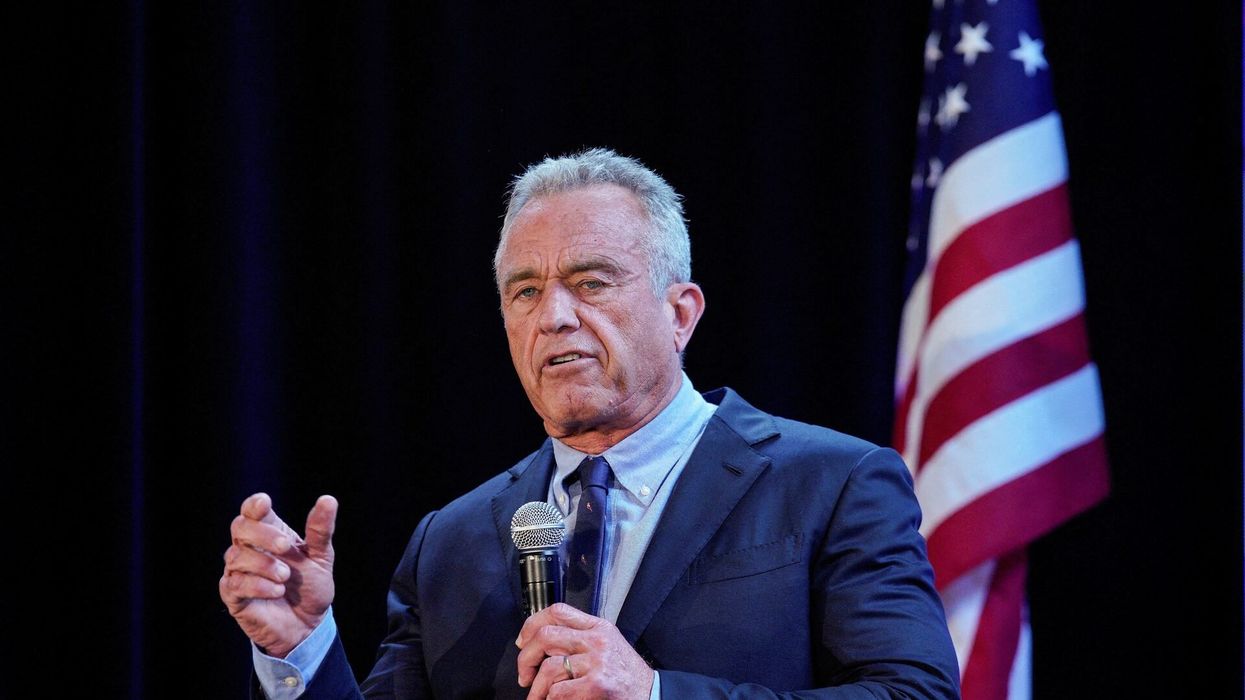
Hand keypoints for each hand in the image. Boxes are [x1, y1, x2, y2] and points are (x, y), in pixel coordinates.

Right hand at [219, 492, 337, 657]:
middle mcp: (250, 549)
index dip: (254, 505)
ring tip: (285, 577)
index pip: (252, 511)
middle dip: (262, 534)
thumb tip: (328, 500)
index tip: (264, 504)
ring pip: (235, 556)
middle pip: (240, 528)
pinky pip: (235, 584)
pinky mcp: (234, 595)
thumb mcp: (321, 557)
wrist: (308, 625)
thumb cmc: (311, 587)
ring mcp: (239, 571)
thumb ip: (320, 530)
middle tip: (285, 547)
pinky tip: (276, 591)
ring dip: (263, 564)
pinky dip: (257, 585)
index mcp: (270, 533)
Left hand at [516, 603, 653, 699]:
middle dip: (526, 658)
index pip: (557, 611)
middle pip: (545, 636)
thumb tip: (542, 641)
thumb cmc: (627, 674)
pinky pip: (558, 691)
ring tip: (537, 697)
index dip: (532, 624)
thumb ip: (581, 637)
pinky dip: (550, 699)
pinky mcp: (596, 685)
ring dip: (536, 688)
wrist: (651, 694)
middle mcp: (597, 640)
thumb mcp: (608, 644)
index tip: (524, 641)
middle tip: (525, 674)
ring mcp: (597, 662)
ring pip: (548, 668)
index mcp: (598, 627)